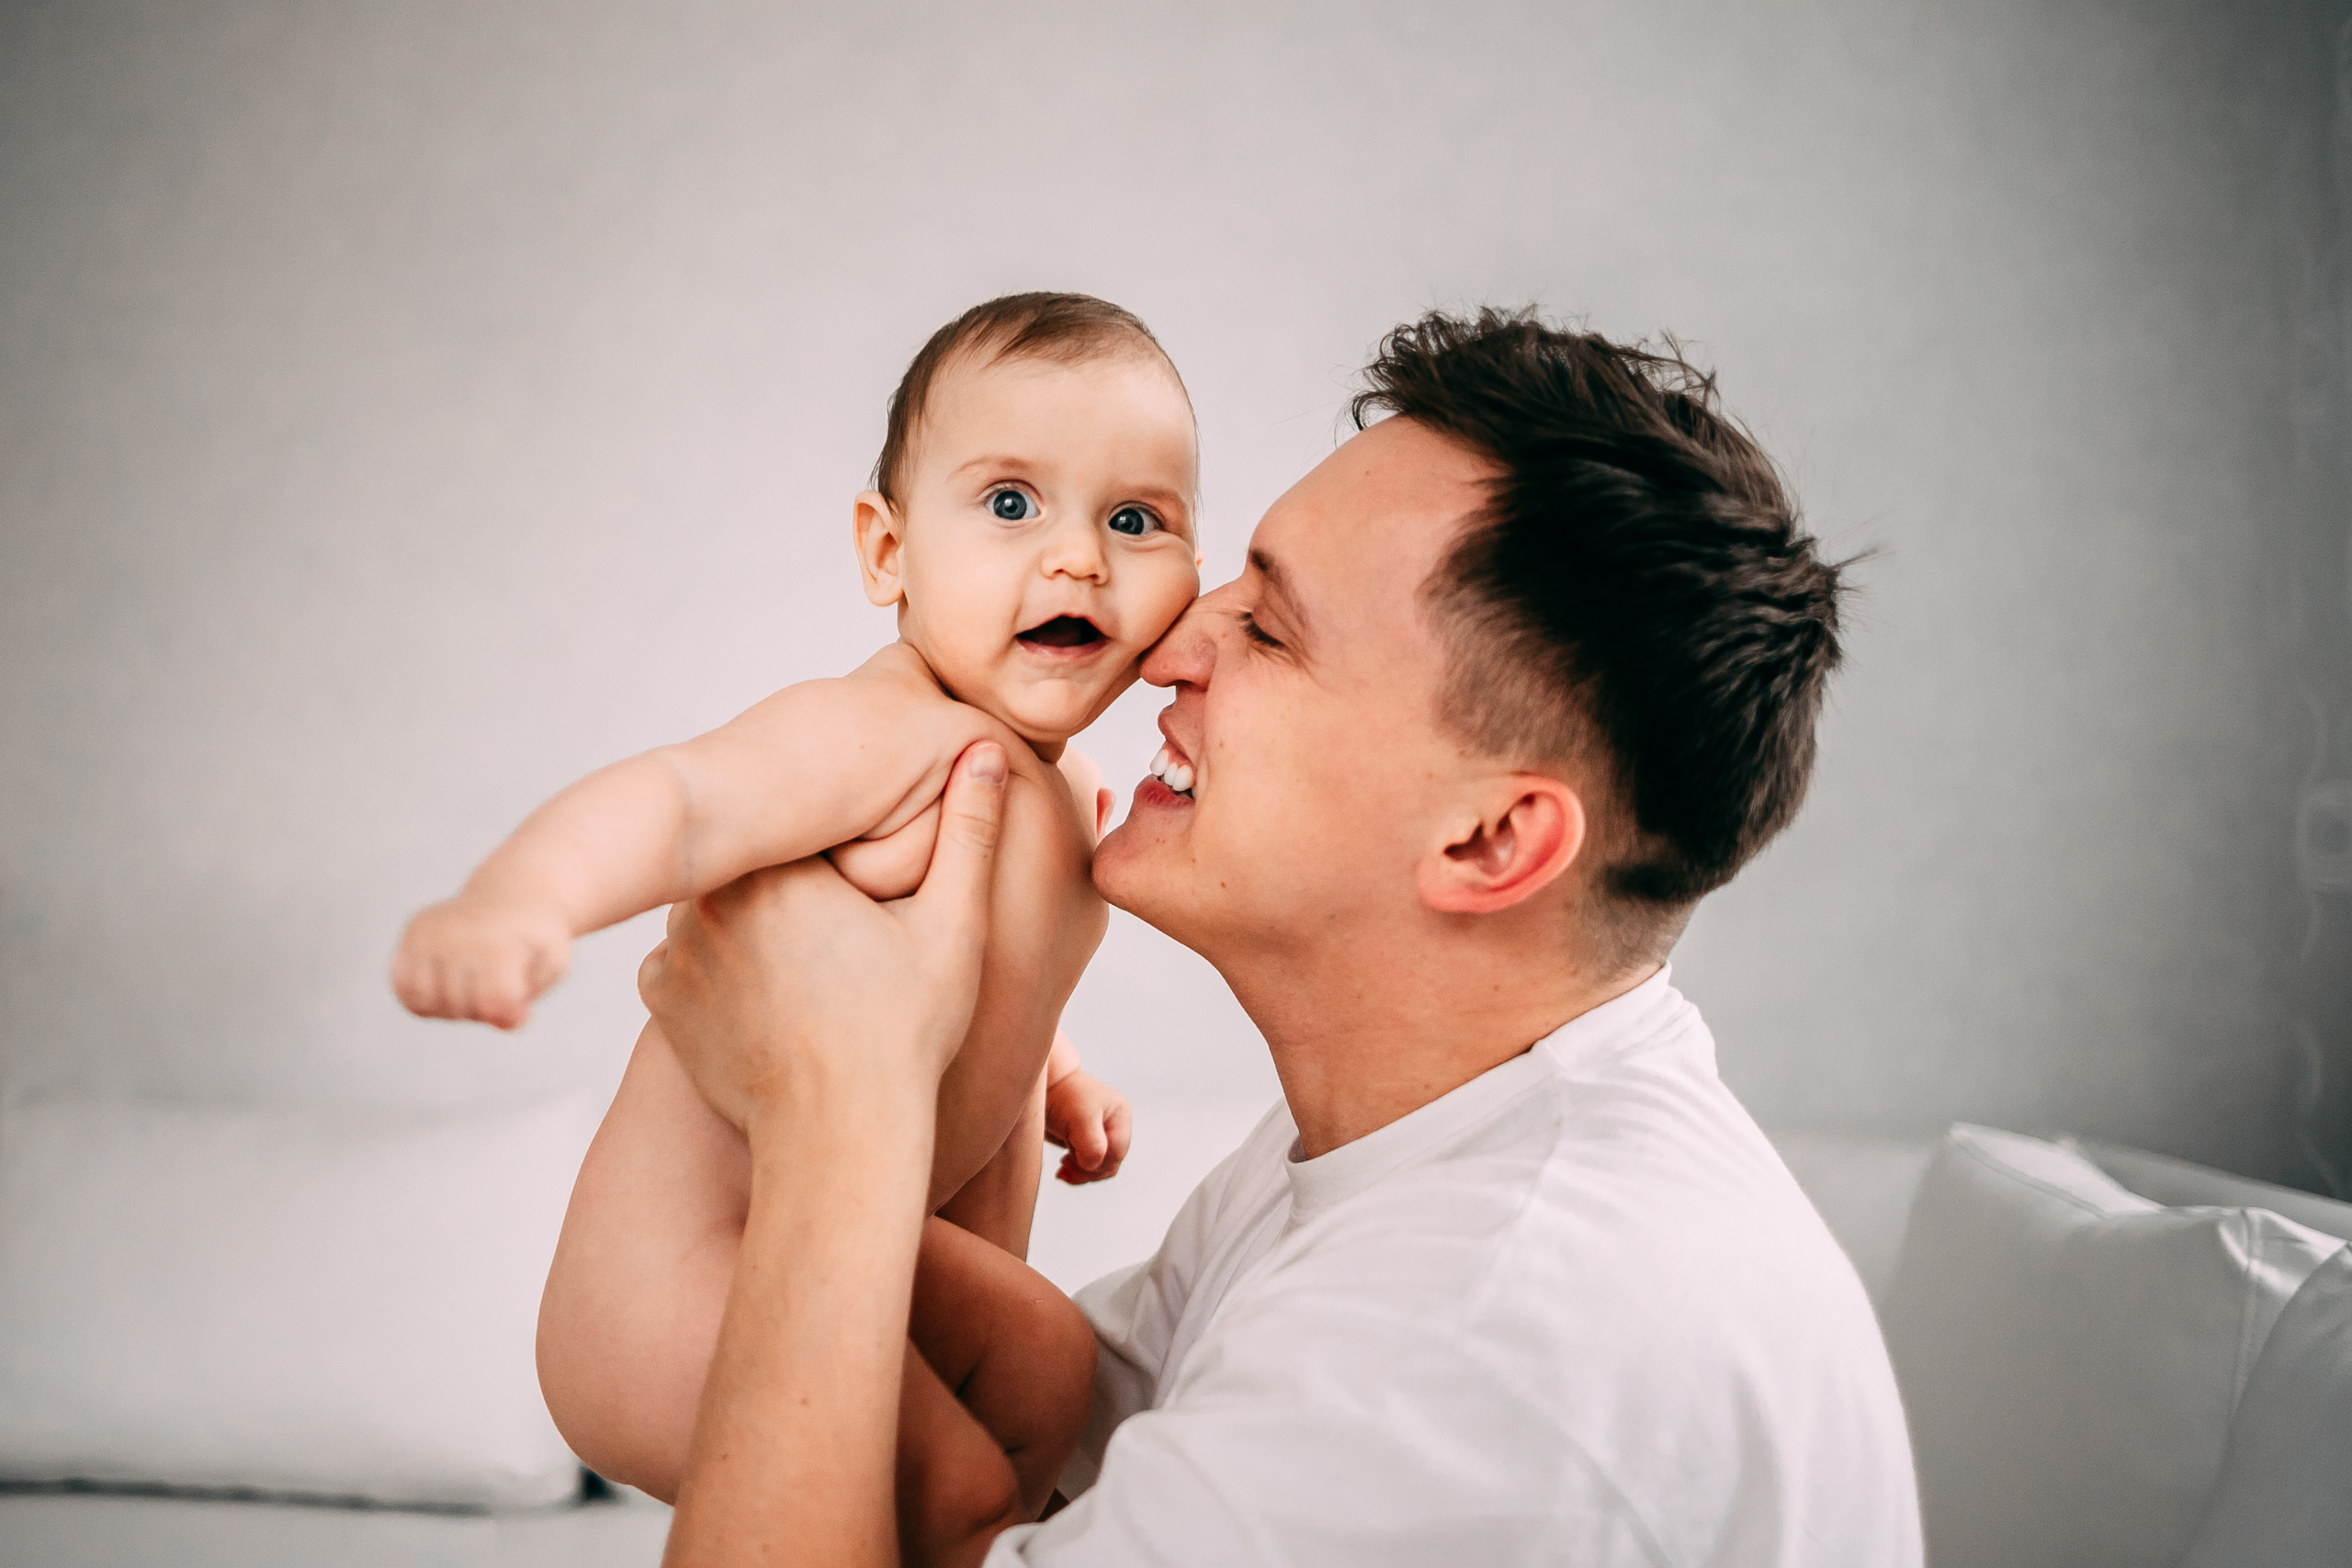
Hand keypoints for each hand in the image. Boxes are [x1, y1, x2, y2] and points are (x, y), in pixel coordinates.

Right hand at [391, 898, 571, 1029]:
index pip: (492, 1002)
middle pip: (460, 1008)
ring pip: (426, 1003)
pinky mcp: (414, 932)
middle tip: (497, 987)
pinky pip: (404, 988)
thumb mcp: (551, 965)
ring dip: (450, 1009)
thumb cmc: (534, 939)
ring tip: (471, 987)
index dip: (508, 1016)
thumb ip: (529, 997)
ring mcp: (431, 933)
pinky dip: (422, 998)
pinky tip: (446, 984)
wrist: (515, 894)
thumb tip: (502, 1021)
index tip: (522, 1006)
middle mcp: (458, 936)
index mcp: (499, 944)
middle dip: (481, 1011)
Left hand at [637, 740, 1008, 1135]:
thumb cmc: (905, 1035)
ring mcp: (677, 945)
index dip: (844, 852)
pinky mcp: (661, 995)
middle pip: (761, 862)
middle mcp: (712, 892)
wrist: (837, 1138)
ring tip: (811, 965)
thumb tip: (985, 751)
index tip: (870, 892)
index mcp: (782, 859)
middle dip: (798, 884)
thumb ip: (968, 831)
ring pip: (724, 904)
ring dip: (755, 920)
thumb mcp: (952, 927)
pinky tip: (771, 994)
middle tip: (846, 935)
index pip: (806, 823)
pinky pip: (690, 956)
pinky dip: (723, 968)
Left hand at [1045, 1069, 1131, 1184]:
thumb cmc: (1061, 1095)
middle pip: (1109, 1163)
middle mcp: (1112, 1125)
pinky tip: (1062, 1167)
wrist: (1037, 1085)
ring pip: (1098, 1166)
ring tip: (1062, 1166)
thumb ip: (1093, 1145)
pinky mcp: (1082, 1139)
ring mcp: (1098, 1132)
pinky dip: (1075, 1170)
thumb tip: (1093, 1165)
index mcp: (1119, 1116)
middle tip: (1064, 1164)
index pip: (1116, 1153)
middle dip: (1087, 1169)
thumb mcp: (1080, 1118)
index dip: (1096, 1162)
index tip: (1070, 1157)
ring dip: (1080, 1172)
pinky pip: (1086, 1164)